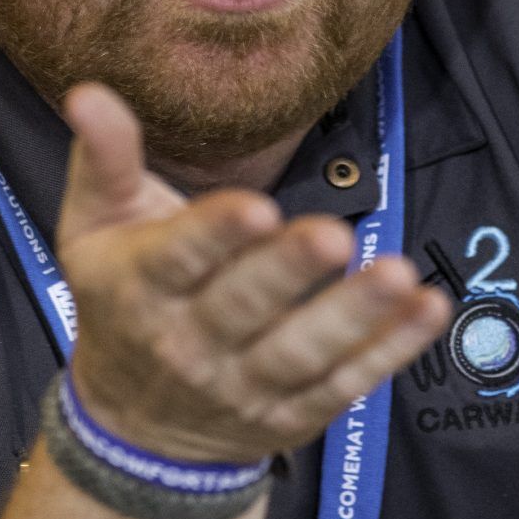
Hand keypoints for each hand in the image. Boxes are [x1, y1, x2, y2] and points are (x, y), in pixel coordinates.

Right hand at [55, 83, 450, 463]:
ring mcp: (243, 386)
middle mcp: (188, 343)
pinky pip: (344, 385)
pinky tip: (428, 310)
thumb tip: (89, 91)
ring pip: (301, 353)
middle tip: (333, 235)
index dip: (216, 235)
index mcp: (140, 287)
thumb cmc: (122, 300)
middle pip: (243, 308)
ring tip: (399, 274)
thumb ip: (105, 159)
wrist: (136, 427)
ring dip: (353, 315)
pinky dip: (390, 351)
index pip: (177, 258)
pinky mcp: (291, 414)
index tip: (257, 208)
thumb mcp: (96, 228)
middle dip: (289, 272)